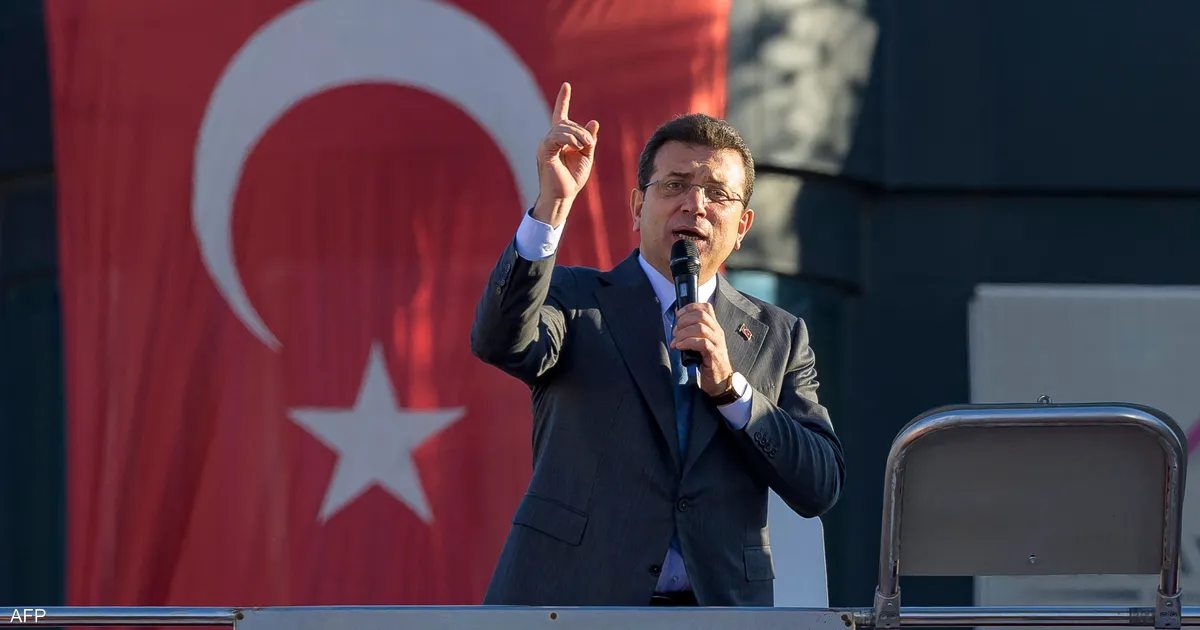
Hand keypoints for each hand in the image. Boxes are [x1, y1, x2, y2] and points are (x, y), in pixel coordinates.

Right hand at [533, 82, 599, 225]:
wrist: (563, 196)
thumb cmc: (572, 179)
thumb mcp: (586, 156)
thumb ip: (589, 140)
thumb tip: (593, 122)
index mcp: (560, 139)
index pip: (560, 114)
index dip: (563, 99)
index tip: (566, 85)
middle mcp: (550, 139)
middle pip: (566, 123)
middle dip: (581, 132)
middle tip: (588, 144)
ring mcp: (545, 144)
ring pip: (562, 128)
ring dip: (577, 135)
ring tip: (584, 147)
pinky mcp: (544, 151)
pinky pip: (556, 137)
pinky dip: (569, 139)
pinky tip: (576, 147)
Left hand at [670, 303, 734, 396]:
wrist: (721, 382)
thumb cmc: (708, 362)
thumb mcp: (700, 342)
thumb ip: (691, 330)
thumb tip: (678, 316)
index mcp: (714, 327)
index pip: (705, 307)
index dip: (690, 307)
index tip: (678, 315)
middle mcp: (717, 332)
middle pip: (701, 315)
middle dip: (684, 321)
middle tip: (675, 332)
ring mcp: (717, 343)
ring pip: (701, 328)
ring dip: (684, 333)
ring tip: (676, 342)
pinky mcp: (714, 355)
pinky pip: (702, 343)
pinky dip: (688, 343)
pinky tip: (680, 347)